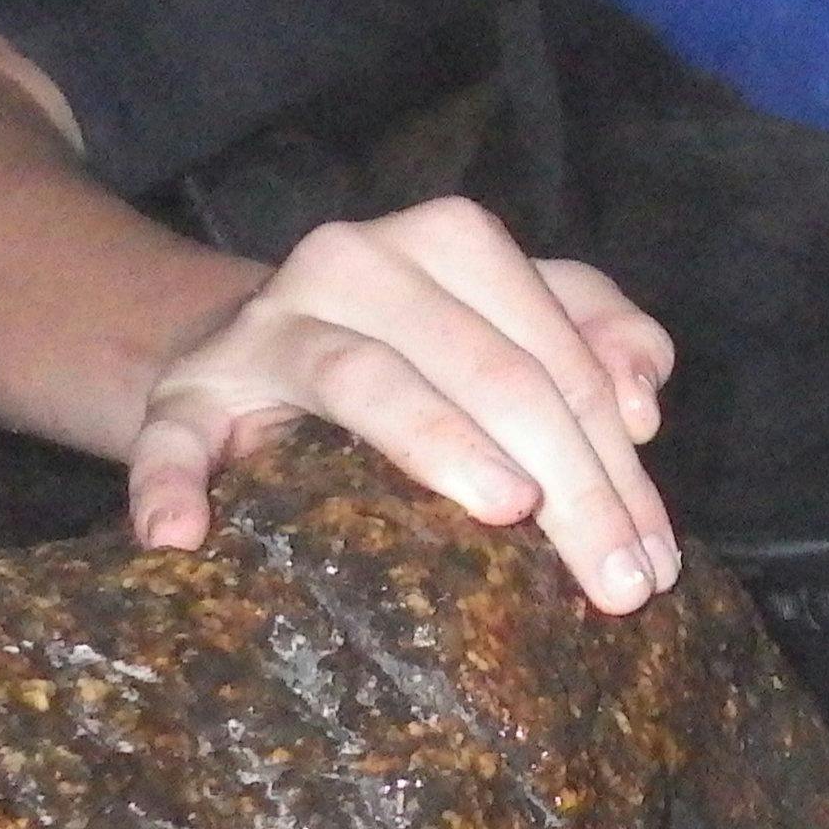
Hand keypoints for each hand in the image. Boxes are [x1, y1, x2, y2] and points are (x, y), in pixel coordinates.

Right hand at [128, 196, 682, 614]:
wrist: (263, 350)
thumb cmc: (426, 349)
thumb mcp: (528, 323)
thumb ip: (602, 336)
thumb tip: (642, 402)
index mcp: (450, 242)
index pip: (557, 355)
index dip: (619, 461)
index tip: (656, 557)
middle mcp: (357, 263)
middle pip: (489, 373)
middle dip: (570, 488)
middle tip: (618, 585)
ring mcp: (266, 328)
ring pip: (369, 380)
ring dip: (438, 446)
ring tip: (505, 510)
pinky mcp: (188, 393)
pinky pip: (174, 435)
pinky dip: (172, 481)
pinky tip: (187, 534)